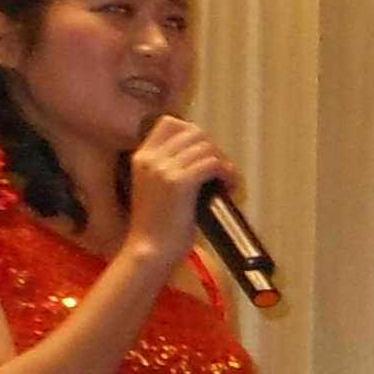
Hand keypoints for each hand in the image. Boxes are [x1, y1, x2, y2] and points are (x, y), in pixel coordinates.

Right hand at [126, 115, 233, 265]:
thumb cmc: (156, 228)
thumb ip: (169, 170)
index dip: (193, 132)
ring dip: (224, 162)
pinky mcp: (180, 183)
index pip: (170, 123)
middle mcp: (151, 159)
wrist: (150, 251)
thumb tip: (202, 158)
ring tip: (228, 180)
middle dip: (213, 148)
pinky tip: (230, 186)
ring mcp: (164, 169)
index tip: (205, 152)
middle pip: (193, 132)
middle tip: (221, 169)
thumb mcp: (154, 189)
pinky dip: (228, 172)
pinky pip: (213, 164)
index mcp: (142, 158)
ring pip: (206, 147)